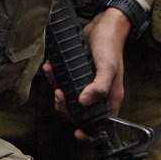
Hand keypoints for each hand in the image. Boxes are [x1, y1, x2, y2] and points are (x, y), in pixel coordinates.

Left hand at [49, 9, 130, 132]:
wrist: (103, 26)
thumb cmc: (110, 47)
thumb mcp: (108, 67)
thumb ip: (99, 86)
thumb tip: (83, 102)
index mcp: (109, 98)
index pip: (100, 122)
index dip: (89, 131)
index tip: (77, 133)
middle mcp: (97, 95)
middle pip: (78, 113)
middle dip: (65, 106)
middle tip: (59, 94)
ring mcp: (86, 86)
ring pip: (68, 99)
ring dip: (57, 90)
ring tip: (52, 76)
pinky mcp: (76, 75)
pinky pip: (63, 83)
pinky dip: (55, 77)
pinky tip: (51, 67)